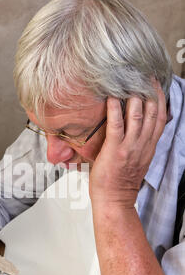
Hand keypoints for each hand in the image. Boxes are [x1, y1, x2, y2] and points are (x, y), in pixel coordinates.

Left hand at [89, 81, 166, 208]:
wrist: (114, 200)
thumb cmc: (121, 181)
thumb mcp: (137, 159)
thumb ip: (140, 143)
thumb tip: (139, 128)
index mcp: (149, 146)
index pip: (161, 117)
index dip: (160, 98)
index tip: (156, 83)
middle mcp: (143, 144)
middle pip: (153, 112)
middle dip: (150, 90)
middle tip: (144, 74)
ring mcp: (130, 147)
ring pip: (138, 115)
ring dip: (134, 96)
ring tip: (129, 80)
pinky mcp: (115, 150)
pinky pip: (117, 125)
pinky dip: (115, 109)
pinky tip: (112, 97)